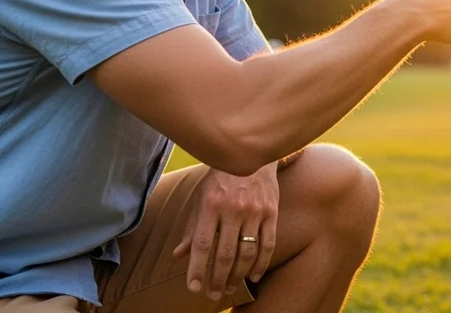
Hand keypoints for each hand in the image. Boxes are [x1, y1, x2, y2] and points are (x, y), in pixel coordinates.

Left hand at [173, 165, 279, 300]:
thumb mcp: (201, 198)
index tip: (193, 288)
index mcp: (211, 205)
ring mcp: (255, 211)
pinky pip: (268, 244)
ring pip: (246, 253)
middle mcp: (233, 209)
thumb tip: (179, 255)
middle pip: (225, 254)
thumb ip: (192, 228)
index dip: (197, 269)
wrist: (252, 155)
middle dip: (217, 279)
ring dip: (237, 275)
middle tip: (214, 294)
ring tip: (230, 287)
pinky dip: (261, 264)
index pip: (203, 244)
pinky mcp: (271, 212)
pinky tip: (254, 276)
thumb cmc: (221, 179)